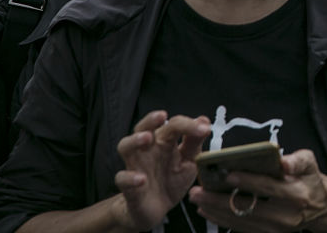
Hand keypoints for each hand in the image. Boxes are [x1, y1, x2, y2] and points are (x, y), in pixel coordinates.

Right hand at [113, 111, 209, 229]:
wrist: (158, 209)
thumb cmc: (173, 180)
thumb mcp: (189, 161)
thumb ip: (195, 142)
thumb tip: (203, 120)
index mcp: (164, 141)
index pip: (173, 125)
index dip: (188, 124)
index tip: (204, 129)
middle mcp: (148, 149)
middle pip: (143, 127)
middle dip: (151, 120)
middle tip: (162, 116)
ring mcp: (135, 166)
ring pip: (125, 146)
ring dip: (134, 140)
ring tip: (147, 138)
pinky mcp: (128, 186)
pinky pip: (122, 178)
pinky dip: (130, 177)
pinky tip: (141, 179)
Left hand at [190, 149, 326, 231]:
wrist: (319, 207)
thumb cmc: (309, 179)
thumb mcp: (309, 162)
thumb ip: (297, 160)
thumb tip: (283, 162)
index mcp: (296, 194)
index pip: (267, 187)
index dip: (247, 181)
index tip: (227, 175)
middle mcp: (285, 215)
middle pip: (247, 207)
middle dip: (219, 200)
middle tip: (198, 192)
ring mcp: (275, 229)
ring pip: (240, 220)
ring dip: (215, 211)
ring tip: (198, 201)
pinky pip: (241, 228)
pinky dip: (222, 220)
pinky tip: (208, 212)